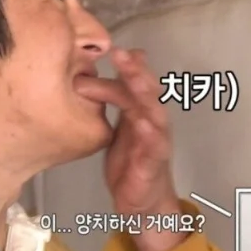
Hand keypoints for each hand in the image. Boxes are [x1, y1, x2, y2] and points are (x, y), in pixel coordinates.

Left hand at [97, 47, 179, 239]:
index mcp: (142, 112)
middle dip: (136, 72)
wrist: (142, 203)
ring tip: (134, 79)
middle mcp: (153, 122)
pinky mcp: (153, 165)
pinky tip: (142, 123)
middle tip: (119, 55)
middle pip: (147, 92)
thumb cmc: (131, 163)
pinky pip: (154, 147)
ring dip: (145, 95)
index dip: (127, 65)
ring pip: (154, 113)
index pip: (135, 83)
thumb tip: (94, 72)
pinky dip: (150, 134)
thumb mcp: (118, 127)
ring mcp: (156, 142)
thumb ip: (113, 100)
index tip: (112, 47)